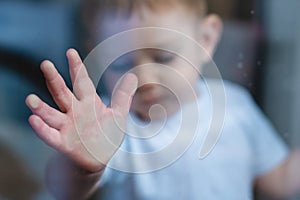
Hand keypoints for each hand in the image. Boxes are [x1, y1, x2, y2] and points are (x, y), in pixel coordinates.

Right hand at [26, 49, 136, 171]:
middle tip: (45, 64)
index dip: (77, 68)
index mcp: (88, 102)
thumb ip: (123, 96)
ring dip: (41, 107)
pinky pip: (51, 136)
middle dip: (54, 79)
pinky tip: (34, 120)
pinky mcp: (63, 143)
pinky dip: (42, 129)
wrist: (100, 158)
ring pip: (51, 114)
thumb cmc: (106, 134)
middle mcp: (74, 111)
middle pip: (62, 93)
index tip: (70, 52)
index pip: (81, 82)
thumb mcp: (118, 114)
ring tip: (30, 99)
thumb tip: (134, 76)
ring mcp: (67, 126)